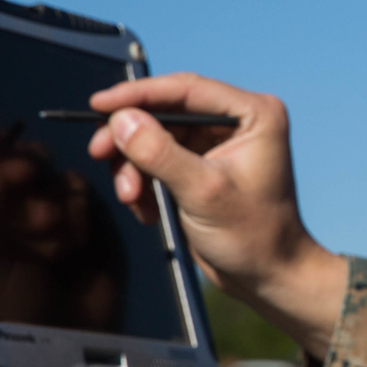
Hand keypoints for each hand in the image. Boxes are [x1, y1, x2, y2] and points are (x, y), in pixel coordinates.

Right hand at [86, 72, 347, 355]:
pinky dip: (145, 182)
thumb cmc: (254, 236)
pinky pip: (158, 160)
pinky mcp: (202, 167)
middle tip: (100, 154)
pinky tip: (147, 209)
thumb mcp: (203, 192)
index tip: (98, 104)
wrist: (268, 277)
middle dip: (130, 137)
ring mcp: (219, 144)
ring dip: (135, 166)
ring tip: (132, 197)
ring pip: (155, 137)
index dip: (138, 94)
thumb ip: (160, 154)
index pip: (186, 90)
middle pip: (165, 112)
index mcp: (255, 114)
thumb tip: (121, 120)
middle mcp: (238, 122)